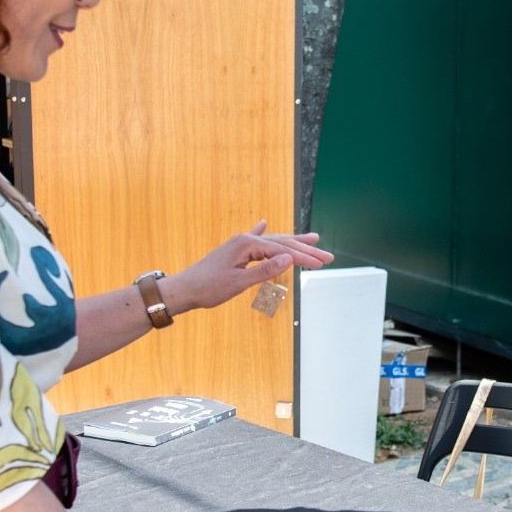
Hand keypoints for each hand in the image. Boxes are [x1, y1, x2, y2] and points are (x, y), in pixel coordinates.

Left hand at [165, 220, 333, 313]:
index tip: (322, 264)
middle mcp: (244, 239)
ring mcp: (239, 243)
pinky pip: (254, 239)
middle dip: (306, 250)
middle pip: (282, 242)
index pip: (283, 250)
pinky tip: (265, 222)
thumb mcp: (239, 283)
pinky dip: (263, 232)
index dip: (304, 258)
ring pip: (272, 241)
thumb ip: (265, 270)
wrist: (184, 289)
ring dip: (293, 241)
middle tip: (328, 256)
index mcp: (246, 244)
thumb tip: (289, 258)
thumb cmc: (208, 288)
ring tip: (313, 238)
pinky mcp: (234, 251)